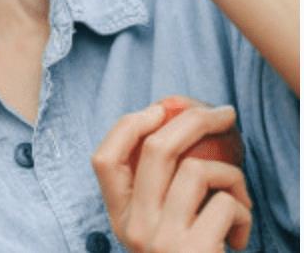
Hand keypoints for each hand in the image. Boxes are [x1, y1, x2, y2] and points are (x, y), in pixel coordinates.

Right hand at [92, 102, 252, 251]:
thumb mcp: (157, 229)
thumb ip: (156, 189)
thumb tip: (174, 123)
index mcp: (119, 217)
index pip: (104, 159)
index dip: (129, 126)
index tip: (159, 109)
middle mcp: (134, 226)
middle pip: (157, 149)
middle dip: (195, 120)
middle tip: (224, 113)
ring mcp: (162, 239)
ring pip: (198, 170)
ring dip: (232, 174)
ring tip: (238, 195)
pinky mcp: (194, 250)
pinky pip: (227, 205)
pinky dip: (244, 212)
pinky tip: (240, 236)